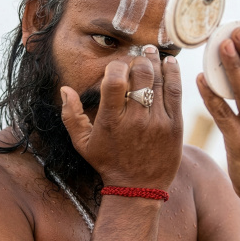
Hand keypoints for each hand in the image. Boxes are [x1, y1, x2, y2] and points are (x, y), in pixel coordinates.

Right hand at [60, 47, 183, 190]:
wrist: (138, 188)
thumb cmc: (108, 163)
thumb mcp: (82, 144)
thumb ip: (71, 116)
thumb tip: (65, 89)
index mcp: (111, 120)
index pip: (114, 80)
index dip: (115, 67)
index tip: (116, 68)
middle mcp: (135, 119)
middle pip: (140, 75)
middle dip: (137, 60)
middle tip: (137, 57)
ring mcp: (157, 122)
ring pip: (159, 80)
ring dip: (155, 61)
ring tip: (151, 52)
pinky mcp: (174, 125)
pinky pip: (175, 91)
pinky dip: (172, 73)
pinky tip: (169, 62)